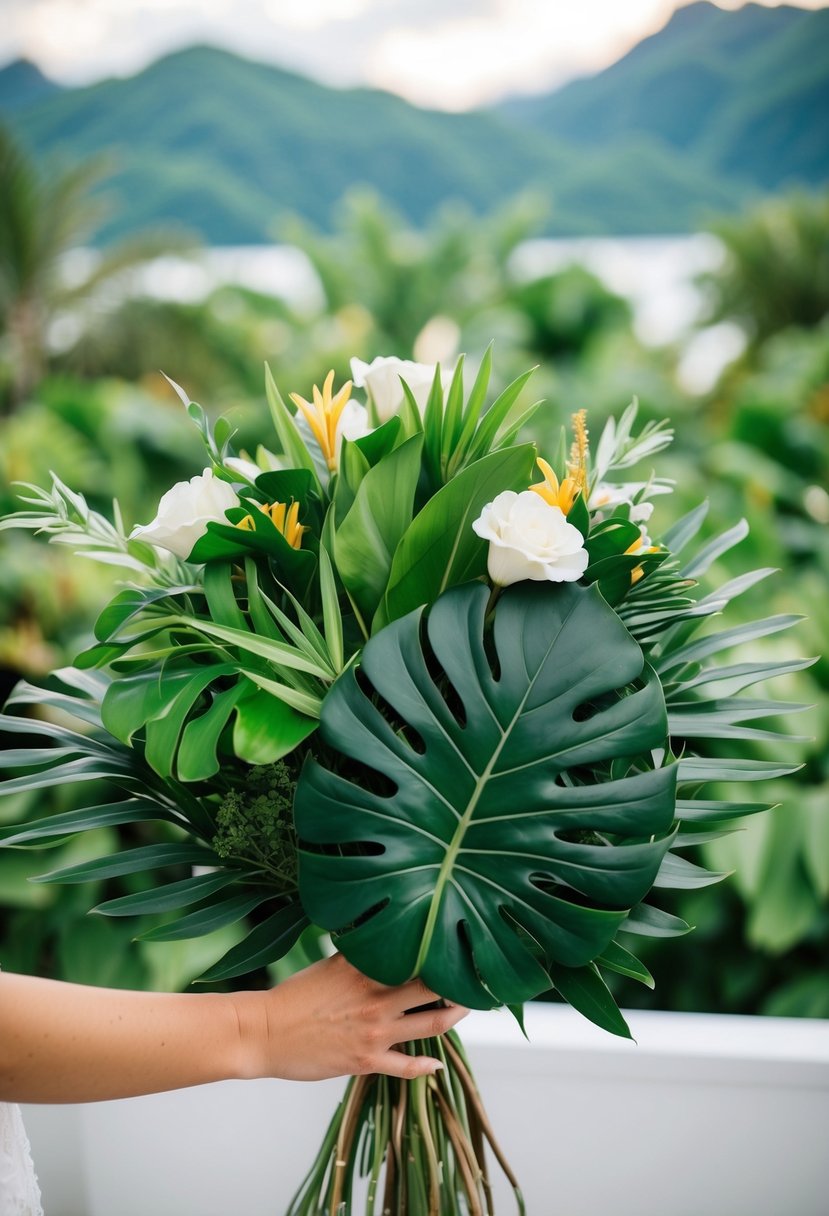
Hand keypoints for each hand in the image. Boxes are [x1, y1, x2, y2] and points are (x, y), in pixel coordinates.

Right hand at [233, 953, 468, 1082]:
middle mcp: (377, 997)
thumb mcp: (330, 965)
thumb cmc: (294, 996)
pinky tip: (436, 1064)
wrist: (264, 1032)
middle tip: (475, 977)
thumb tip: (381, 939)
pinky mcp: (366, 1061)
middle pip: (434, 987)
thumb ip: (360, 955)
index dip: (442, 952)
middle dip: (459, 983)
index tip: (459, 946)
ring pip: (431, 1024)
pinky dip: (426, 1067)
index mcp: (366, 969)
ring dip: (453, 1017)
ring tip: (465, 1009)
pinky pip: (407, 1065)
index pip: (416, 956)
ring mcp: (374, 1031)